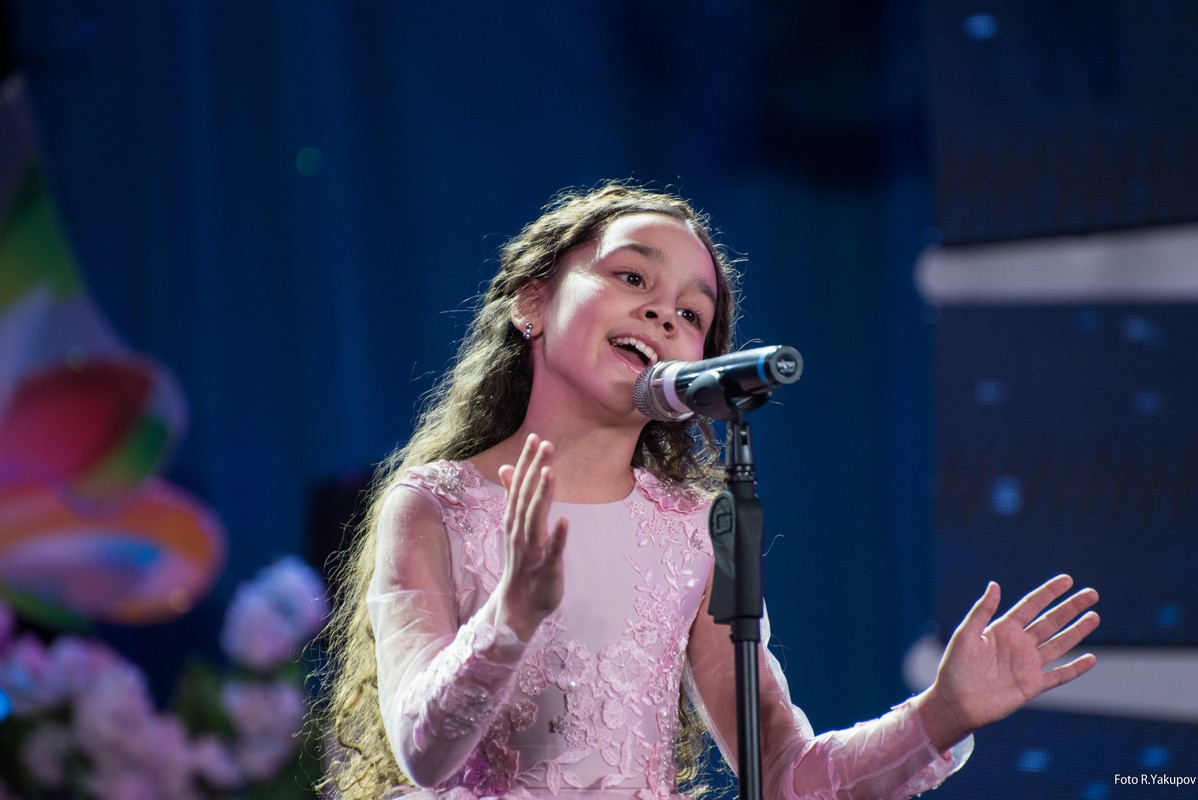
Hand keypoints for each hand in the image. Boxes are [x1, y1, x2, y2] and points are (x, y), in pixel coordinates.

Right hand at [494, 434, 567, 641]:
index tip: (536, 438)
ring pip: (535, 519)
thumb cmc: (521, 563)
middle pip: (527, 496)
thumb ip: (513, 497)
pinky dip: (556, 537)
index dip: (527, 462)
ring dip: (542, 495)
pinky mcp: (545, 568)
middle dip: (535, 470)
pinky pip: (551, 551)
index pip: (520, 486)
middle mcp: (519, 532)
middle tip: (546, 443)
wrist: (517, 606)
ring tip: (550, 472)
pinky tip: (564, 521)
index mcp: (514, 520)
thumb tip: (507, 468)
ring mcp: (531, 550)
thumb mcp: (515, 527)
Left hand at [918, 575, 1099, 749]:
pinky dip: (1075, 669)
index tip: (1068, 580)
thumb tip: (994, 584)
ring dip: (1077, 631)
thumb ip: (982, 611)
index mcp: (1003, 628)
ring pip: (1059, 644)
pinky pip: (1058, 675)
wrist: (955, 702)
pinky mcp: (1032, 685)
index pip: (1031, 605)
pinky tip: (1090, 659)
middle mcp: (1019, 644)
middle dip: (1070, 608)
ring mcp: (1027, 664)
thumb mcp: (966, 634)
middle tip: (1092, 594)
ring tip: (1094, 617)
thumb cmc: (955, 667)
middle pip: (1050, 621)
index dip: (1049, 592)